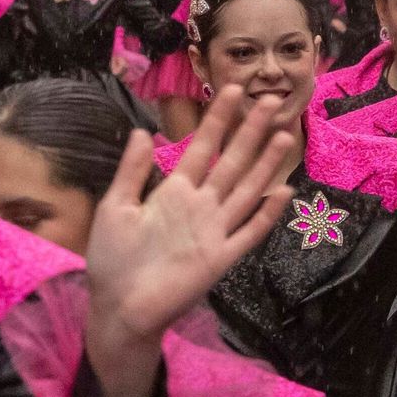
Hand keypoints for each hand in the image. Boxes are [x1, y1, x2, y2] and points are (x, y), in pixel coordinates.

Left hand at [83, 88, 297, 396]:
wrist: (119, 308)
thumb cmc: (112, 260)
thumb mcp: (114, 207)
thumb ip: (132, 172)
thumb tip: (143, 130)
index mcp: (173, 191)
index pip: (201, 147)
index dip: (217, 119)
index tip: (231, 89)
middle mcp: (200, 205)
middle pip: (232, 162)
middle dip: (251, 131)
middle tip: (272, 100)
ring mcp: (214, 230)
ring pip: (246, 190)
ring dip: (265, 164)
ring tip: (284, 135)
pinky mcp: (221, 257)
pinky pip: (249, 232)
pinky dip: (267, 214)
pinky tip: (284, 193)